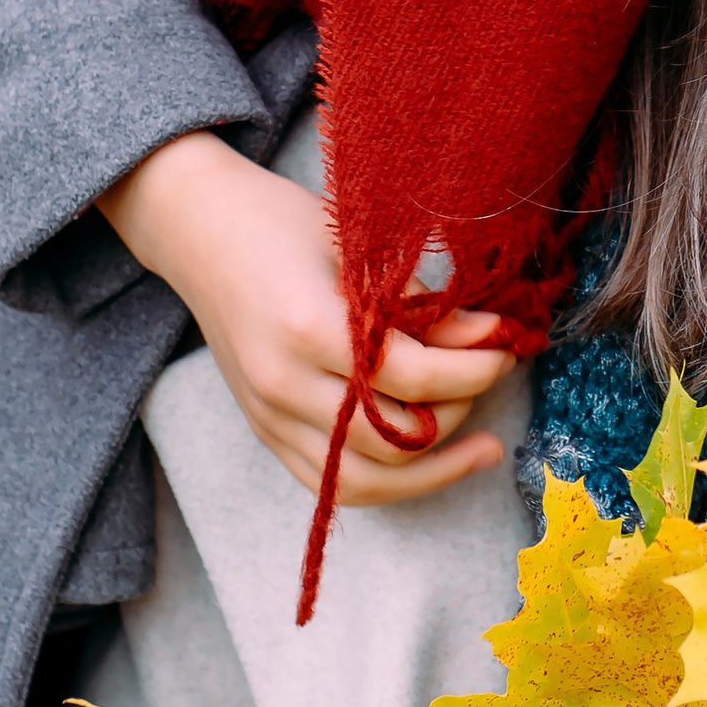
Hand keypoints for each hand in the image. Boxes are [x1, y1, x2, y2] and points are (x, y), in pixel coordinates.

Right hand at [98, 132, 514, 505]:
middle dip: (459, 410)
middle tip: (492, 374)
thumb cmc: (281, 222)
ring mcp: (269, 416)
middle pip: (394, 436)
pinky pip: (332, 484)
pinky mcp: (265, 431)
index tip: (505, 347)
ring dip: (434, 469)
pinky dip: (388, 483)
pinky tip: (430, 462)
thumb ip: (421, 303)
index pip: (411, 376)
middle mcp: (283, 384)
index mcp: (307, 326)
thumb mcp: (360, 246)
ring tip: (482, 447)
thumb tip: (487, 338)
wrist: (200, 231)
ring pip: (366, 480)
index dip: (472, 369)